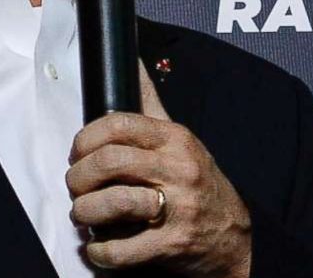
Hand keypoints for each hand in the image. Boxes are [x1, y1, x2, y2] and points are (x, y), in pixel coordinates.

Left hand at [65, 63, 251, 277]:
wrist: (237, 239)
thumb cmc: (198, 184)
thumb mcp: (180, 140)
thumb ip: (151, 104)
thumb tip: (134, 63)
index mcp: (174, 139)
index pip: (118, 124)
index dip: (86, 137)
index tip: (77, 152)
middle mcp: (178, 170)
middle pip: (108, 162)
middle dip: (78, 176)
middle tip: (75, 186)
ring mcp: (177, 209)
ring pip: (112, 202)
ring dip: (84, 211)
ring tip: (82, 214)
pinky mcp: (172, 245)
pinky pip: (122, 248)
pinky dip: (100, 250)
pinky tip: (97, 246)